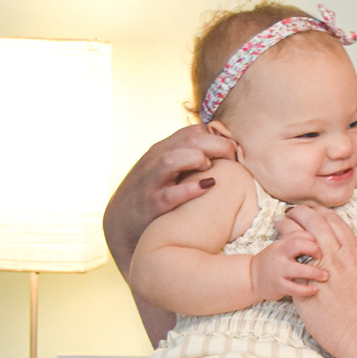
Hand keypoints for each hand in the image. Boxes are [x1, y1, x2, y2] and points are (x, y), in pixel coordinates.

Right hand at [104, 124, 238, 270]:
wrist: (121, 225)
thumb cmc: (154, 195)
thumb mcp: (168, 170)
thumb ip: (190, 158)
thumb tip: (225, 151)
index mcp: (163, 150)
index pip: (193, 132)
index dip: (217, 137)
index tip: (235, 151)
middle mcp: (156, 161)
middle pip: (188, 141)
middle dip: (215, 145)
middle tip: (233, 157)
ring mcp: (151, 182)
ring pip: (172, 160)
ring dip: (195, 160)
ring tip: (211, 170)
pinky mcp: (150, 205)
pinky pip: (169, 195)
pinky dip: (188, 189)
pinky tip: (207, 187)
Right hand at [250, 222, 327, 300]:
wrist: (252, 277)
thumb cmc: (275, 261)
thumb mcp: (284, 247)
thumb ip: (299, 241)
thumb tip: (324, 233)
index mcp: (283, 243)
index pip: (299, 233)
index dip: (313, 237)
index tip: (324, 243)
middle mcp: (280, 254)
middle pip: (297, 244)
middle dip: (314, 249)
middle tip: (323, 257)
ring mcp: (278, 270)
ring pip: (297, 269)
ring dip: (314, 272)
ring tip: (325, 276)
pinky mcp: (278, 286)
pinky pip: (294, 288)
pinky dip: (306, 290)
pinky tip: (314, 289)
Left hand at [286, 204, 356, 357]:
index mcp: (354, 252)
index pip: (335, 221)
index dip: (323, 213)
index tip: (315, 213)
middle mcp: (336, 256)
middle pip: (315, 221)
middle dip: (303, 211)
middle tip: (294, 210)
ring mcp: (319, 269)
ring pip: (299, 234)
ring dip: (289, 224)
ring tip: (282, 222)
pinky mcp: (305, 286)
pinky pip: (290, 260)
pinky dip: (282, 248)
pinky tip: (276, 247)